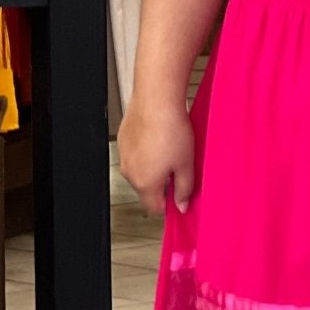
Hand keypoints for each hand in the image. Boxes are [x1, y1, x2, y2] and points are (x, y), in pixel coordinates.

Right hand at [119, 101, 195, 215]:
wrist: (156, 100)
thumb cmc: (170, 129)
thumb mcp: (187, 165)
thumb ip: (185, 189)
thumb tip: (182, 204)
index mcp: (145, 183)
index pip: (155, 208)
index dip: (169, 205)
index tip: (180, 197)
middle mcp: (130, 172)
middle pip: (147, 190)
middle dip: (162, 184)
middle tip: (179, 168)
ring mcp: (124, 156)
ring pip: (140, 171)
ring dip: (153, 167)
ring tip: (170, 150)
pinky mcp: (123, 140)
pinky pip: (135, 154)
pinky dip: (146, 152)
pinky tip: (160, 139)